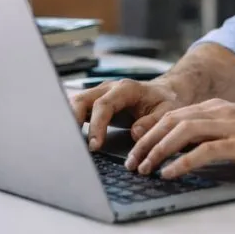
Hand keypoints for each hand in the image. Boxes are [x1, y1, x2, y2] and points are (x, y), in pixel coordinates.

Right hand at [70, 78, 187, 150]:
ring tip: (66, 142)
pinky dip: (71, 122)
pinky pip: (78, 109)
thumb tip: (135, 133)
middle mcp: (109, 89)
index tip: (95, 145)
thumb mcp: (168, 111)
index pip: (104, 105)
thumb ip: (153, 122)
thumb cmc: (166, 101)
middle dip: (72, 120)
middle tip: (72, 144)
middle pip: (82, 99)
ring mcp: (100, 94)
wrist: (166, 92)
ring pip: (75, 103)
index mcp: (126, 89)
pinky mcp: (96, 103)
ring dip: (68, 120)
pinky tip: (68, 138)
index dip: (96, 125)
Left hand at [123, 99, 234, 178]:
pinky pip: (205, 150)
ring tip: (145, 168)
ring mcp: (230, 126)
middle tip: (131, 162)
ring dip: (159, 150)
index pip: (172, 115)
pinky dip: (183, 161)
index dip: (150, 132)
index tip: (134, 149)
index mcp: (215, 108)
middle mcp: (219, 112)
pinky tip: (170, 173)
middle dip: (146, 142)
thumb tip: (183, 151)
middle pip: (171, 121)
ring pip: (183, 132)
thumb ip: (212, 133)